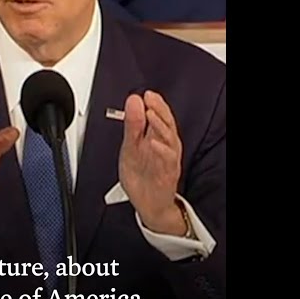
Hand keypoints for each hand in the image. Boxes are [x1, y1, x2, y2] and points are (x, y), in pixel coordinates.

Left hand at [119, 90, 185, 234]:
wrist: (147, 204)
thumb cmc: (141, 176)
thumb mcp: (130, 147)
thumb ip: (132, 126)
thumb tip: (133, 101)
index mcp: (155, 138)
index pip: (159, 116)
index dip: (155, 104)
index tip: (147, 94)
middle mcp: (164, 147)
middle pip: (167, 124)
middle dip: (160, 110)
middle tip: (150, 99)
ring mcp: (167, 160)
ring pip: (169, 140)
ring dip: (160, 126)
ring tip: (151, 115)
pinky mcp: (167, 174)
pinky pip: (167, 161)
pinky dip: (161, 151)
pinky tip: (153, 144)